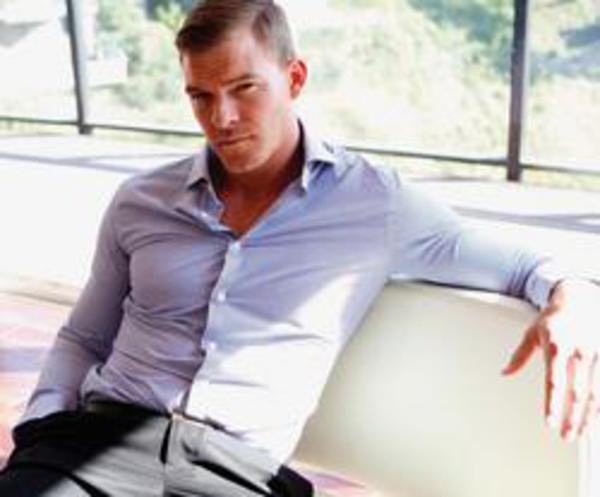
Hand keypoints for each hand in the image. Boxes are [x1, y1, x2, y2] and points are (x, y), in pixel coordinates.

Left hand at [502, 278, 599, 440]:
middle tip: (566, 435)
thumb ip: (520, 356)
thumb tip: (504, 373)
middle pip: (578, 392)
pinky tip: (594, 418)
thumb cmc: (553, 318)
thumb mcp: (532, 333)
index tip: (549, 422)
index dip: (552, 404)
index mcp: (557, 346)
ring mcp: (595, 354)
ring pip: (596, 392)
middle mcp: (578, 352)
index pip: (554, 381)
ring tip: (580, 433)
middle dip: (572, 417)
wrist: (579, 299)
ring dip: (588, 416)